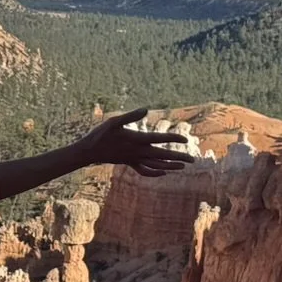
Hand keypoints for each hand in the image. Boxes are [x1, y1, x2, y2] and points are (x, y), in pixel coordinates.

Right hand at [76, 109, 194, 177]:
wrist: (88, 152)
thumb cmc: (100, 134)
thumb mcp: (114, 121)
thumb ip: (131, 115)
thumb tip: (146, 109)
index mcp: (136, 140)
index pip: (158, 139)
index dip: (172, 138)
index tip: (186, 139)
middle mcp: (137, 152)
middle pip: (161, 155)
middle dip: (178, 157)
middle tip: (193, 159)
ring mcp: (134, 159)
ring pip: (156, 165)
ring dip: (170, 166)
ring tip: (183, 166)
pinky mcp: (129, 163)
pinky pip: (145, 170)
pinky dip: (155, 172)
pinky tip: (164, 172)